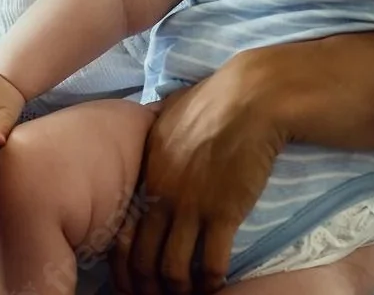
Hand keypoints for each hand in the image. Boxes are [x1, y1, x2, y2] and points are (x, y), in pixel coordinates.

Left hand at [114, 69, 283, 294]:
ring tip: (188, 293)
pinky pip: (211, 261)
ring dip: (179, 288)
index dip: (125, 262)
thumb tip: (154, 131)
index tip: (132, 278)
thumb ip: (157, 135)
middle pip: (143, 257)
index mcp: (146, 173)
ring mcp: (192, 206)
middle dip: (148, 285)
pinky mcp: (224, 213)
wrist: (249, 98)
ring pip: (174, 267)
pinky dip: (211, 280)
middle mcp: (162, 195)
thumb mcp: (169, 116)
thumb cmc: (213, 100)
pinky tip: (215, 284)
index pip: (124, 230)